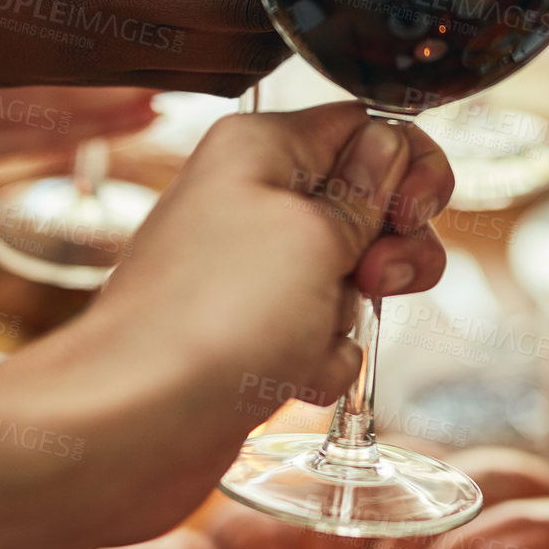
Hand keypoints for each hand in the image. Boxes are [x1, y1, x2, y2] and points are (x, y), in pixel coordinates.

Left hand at [0, 102, 451, 548]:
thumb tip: (393, 143)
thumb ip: (368, 187)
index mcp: (262, 148)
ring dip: (353, 312)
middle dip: (392, 245)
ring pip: (353, 273)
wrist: (133, 423)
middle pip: (369, 202)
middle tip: (372, 275)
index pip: (365, 126)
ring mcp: (253, 268)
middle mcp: (254, 198)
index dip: (406, 164)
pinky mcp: (253, 329)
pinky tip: (289, 373)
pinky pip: (323, 332)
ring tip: (319, 334)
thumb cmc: (213, 318)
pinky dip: (321, 357)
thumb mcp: (315, 234)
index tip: (415, 210)